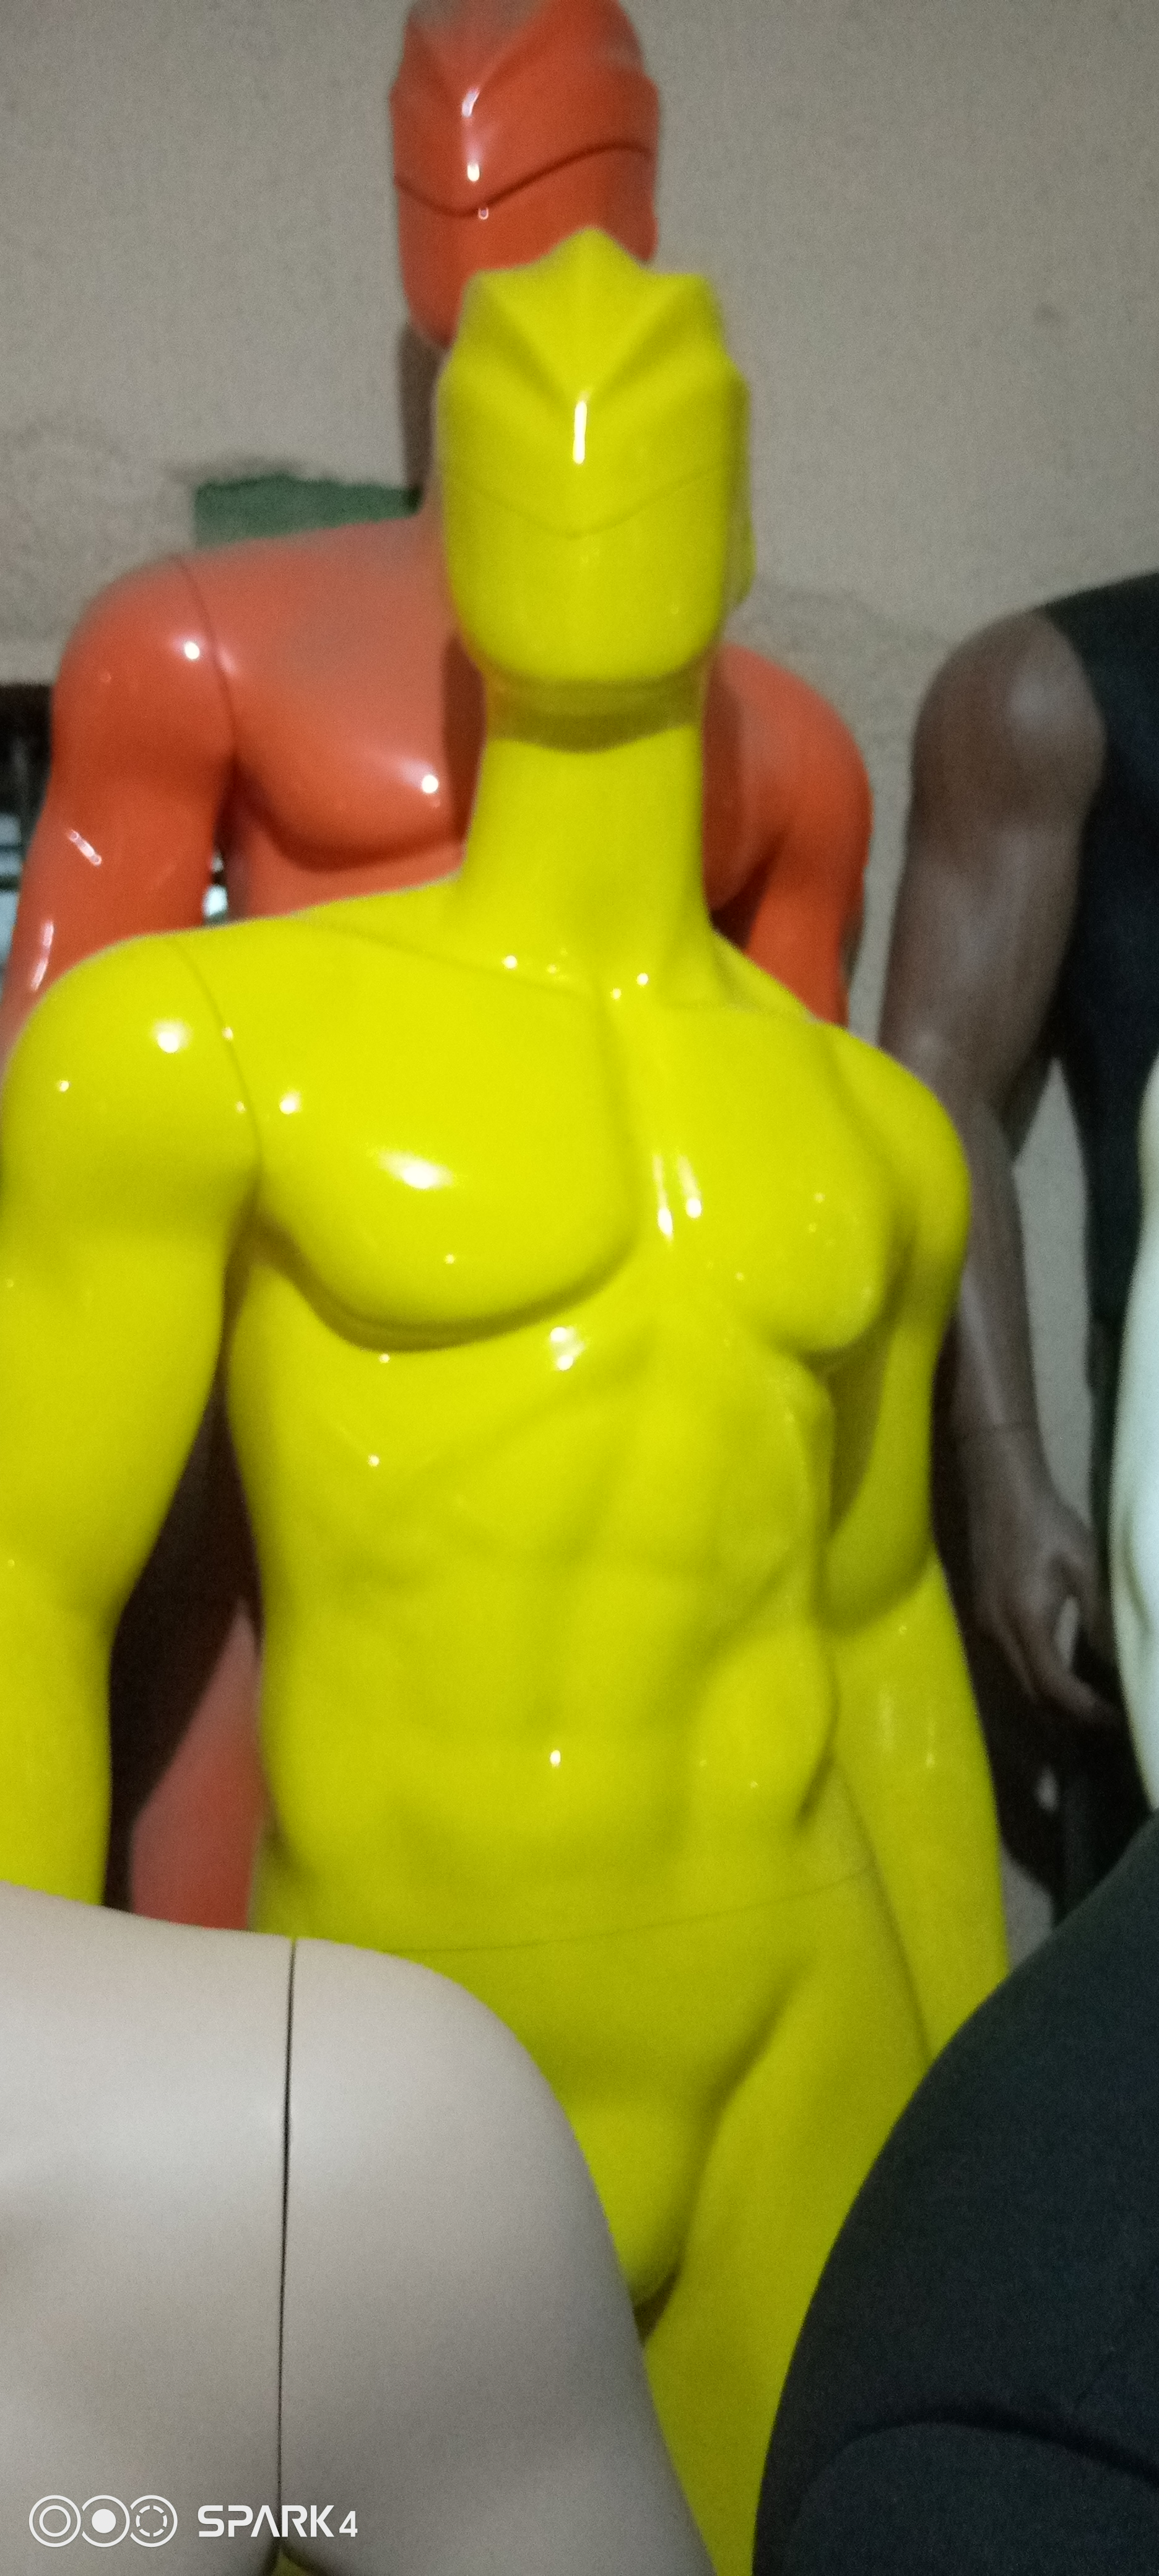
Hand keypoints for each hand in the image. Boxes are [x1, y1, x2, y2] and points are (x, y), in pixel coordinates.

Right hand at [958, 1425, 1117, 1721]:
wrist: (999, 1488)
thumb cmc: (1047, 1523)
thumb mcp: (1084, 1567)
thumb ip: (1099, 1618)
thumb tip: (1116, 1663)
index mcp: (1025, 1621)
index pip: (1054, 1687)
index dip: (1086, 1710)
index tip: (1118, 1718)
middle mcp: (997, 1633)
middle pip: (1032, 1696)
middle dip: (1070, 1716)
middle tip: (1110, 1717)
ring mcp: (984, 1626)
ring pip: (1018, 1684)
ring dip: (1052, 1701)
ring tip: (1091, 1701)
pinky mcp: (982, 1617)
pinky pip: (1010, 1665)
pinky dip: (1037, 1679)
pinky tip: (1062, 1671)